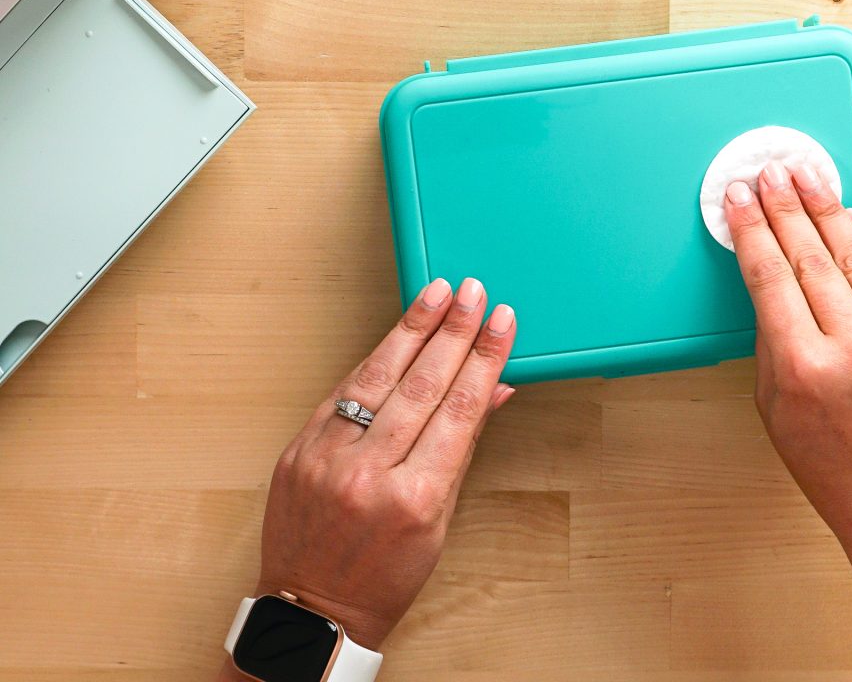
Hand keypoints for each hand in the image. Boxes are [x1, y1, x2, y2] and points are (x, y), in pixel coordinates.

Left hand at [253, 278, 515, 649]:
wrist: (314, 608)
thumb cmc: (385, 575)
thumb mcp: (440, 519)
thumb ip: (463, 447)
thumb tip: (493, 391)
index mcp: (414, 498)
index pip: (460, 409)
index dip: (484, 359)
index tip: (501, 324)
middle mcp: (368, 473)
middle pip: (421, 384)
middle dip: (453, 332)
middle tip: (474, 294)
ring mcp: (327, 458)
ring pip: (377, 377)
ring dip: (412, 329)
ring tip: (437, 294)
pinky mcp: (298, 448)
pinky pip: (341, 391)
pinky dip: (373, 359)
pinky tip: (396, 333)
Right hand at [724, 161, 851, 555]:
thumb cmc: (834, 469)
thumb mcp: (774, 412)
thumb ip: (771, 344)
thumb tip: (770, 281)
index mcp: (803, 370)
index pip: (769, 276)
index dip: (752, 229)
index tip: (740, 199)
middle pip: (811, 256)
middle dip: (785, 207)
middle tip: (772, 173)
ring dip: (829, 211)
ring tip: (810, 178)